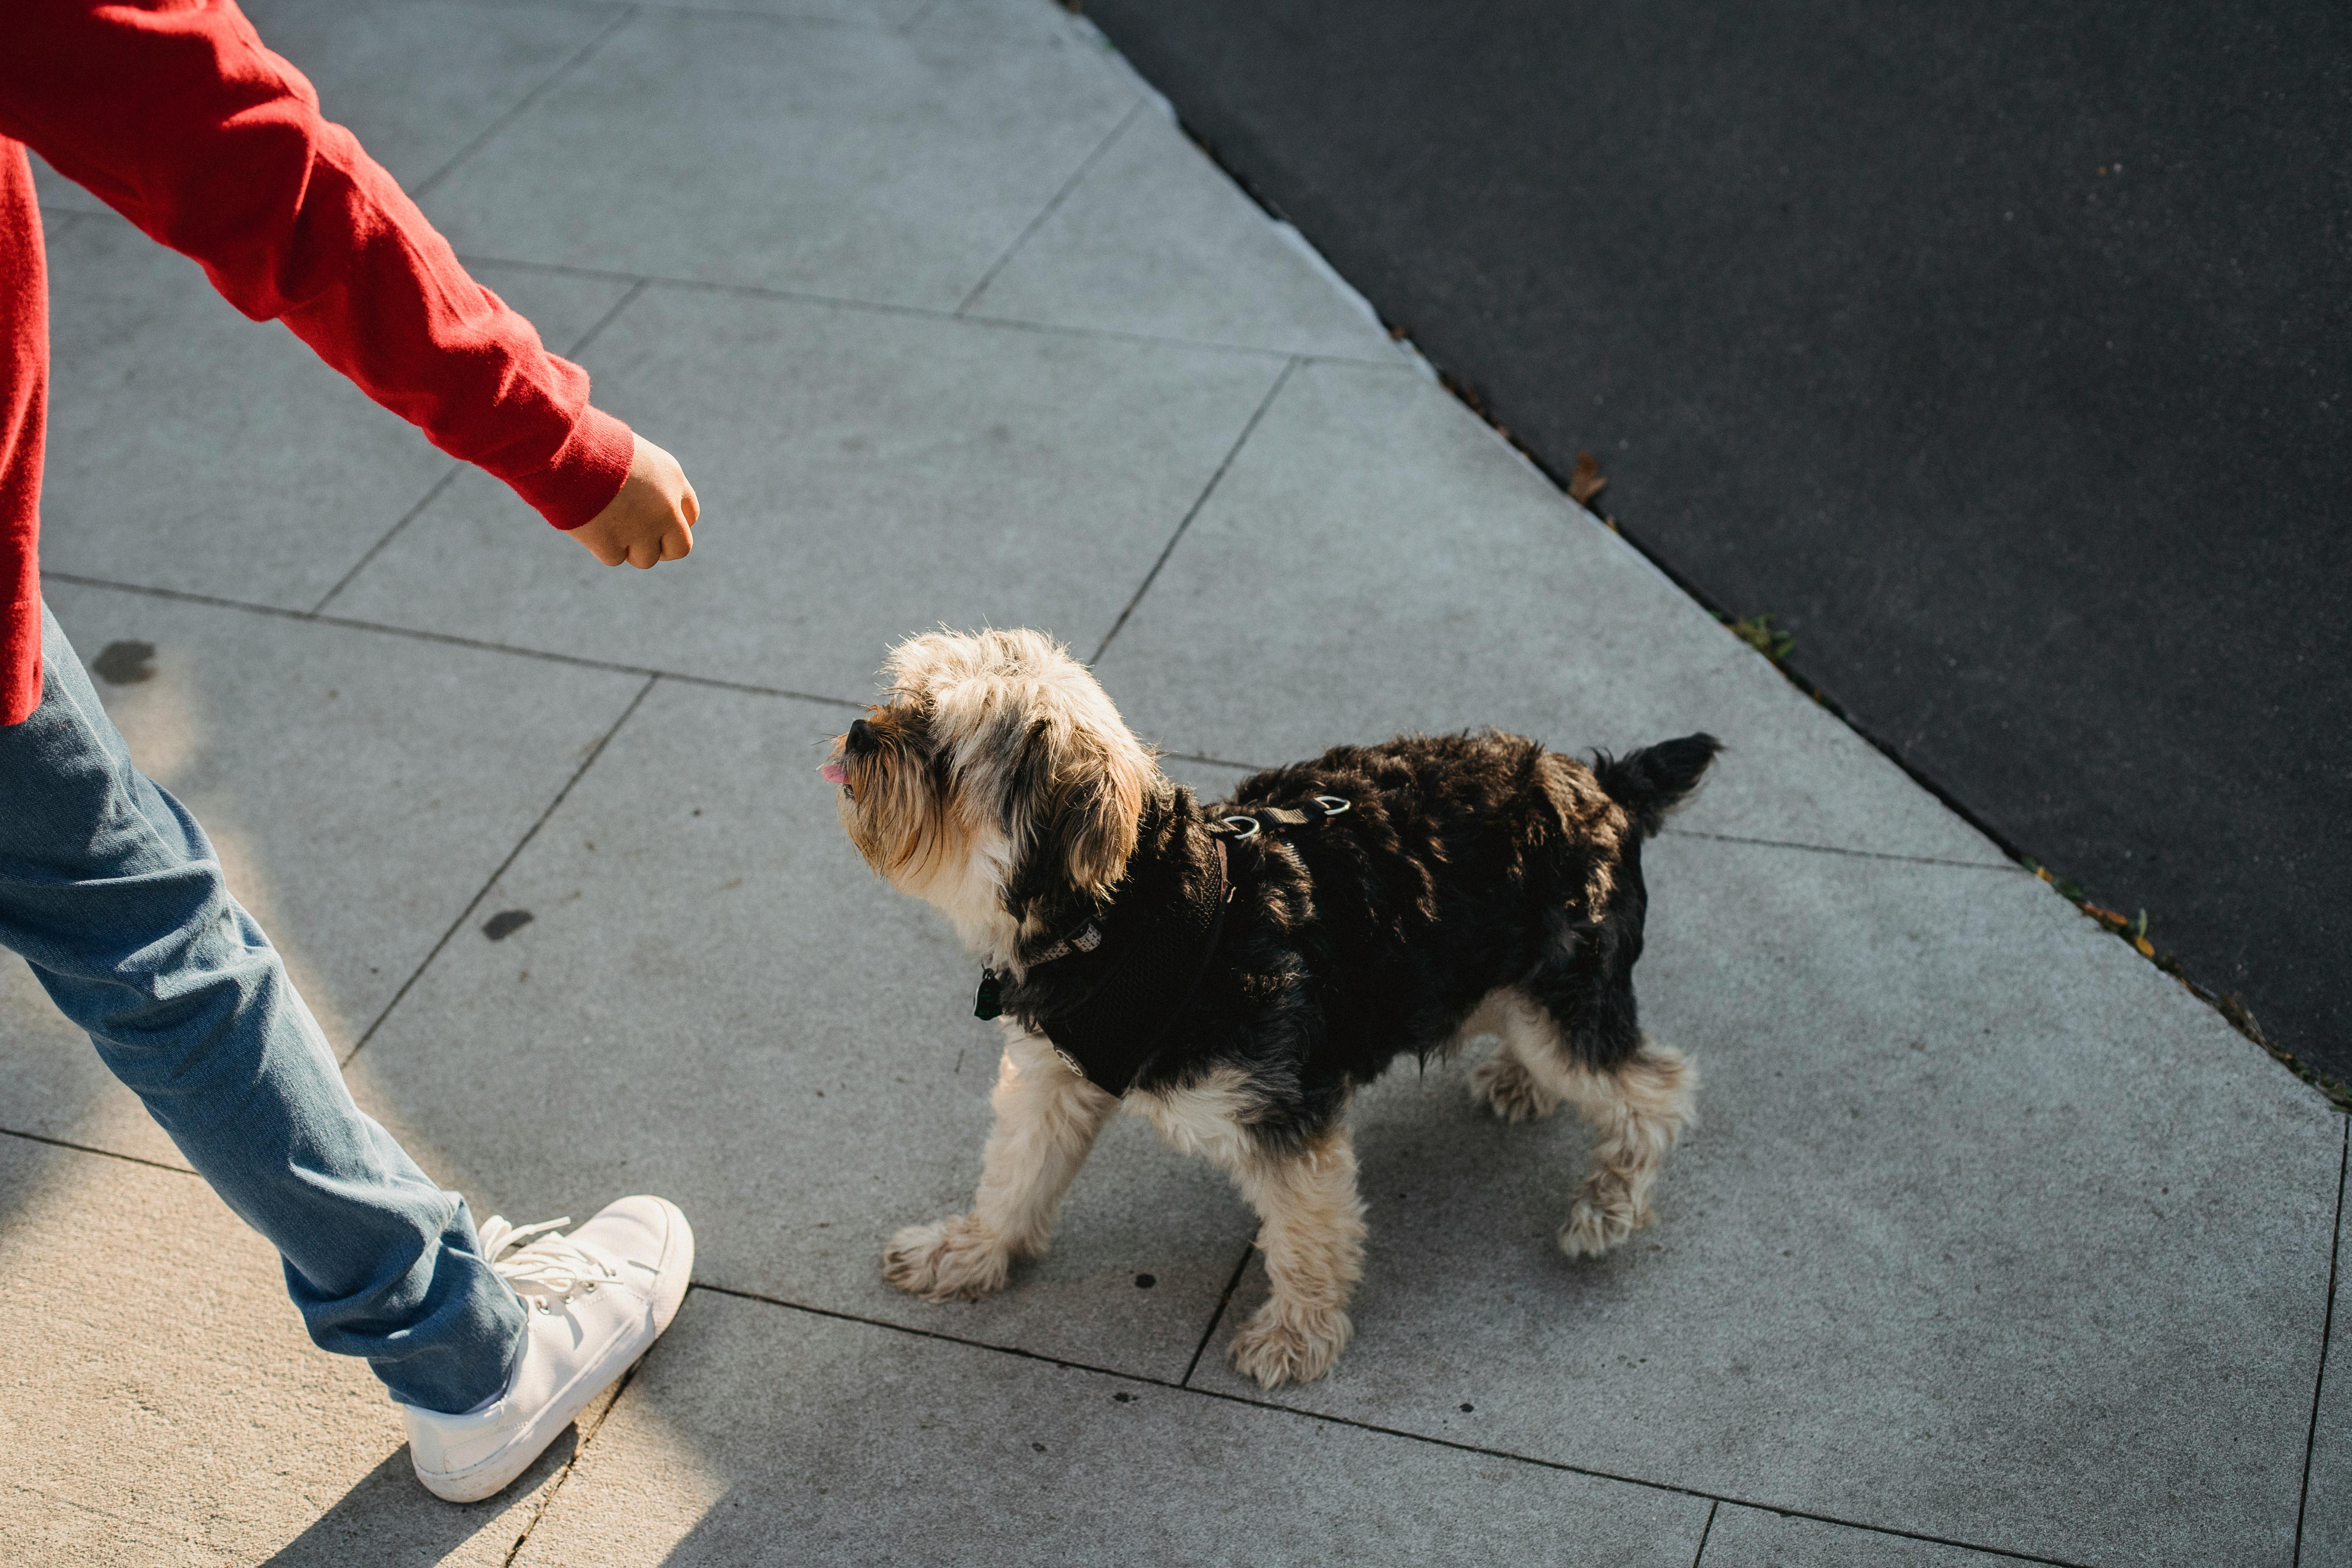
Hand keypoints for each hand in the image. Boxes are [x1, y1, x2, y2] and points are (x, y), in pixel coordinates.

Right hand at [570, 436, 698, 567]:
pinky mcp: (612, 544)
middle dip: (661, 549)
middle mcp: (666, 508)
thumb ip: (646, 482)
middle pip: (679, 547)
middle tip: (640, 543)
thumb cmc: (590, 444)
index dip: (673, 524)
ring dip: (628, 549)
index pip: (690, 515)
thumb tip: (642, 505)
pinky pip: (614, 558)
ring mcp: (641, 529)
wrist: (565, 450)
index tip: (658, 526)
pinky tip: (589, 524)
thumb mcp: (631, 455)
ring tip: (606, 524)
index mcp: (672, 479)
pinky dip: (601, 546)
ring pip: (646, 559)